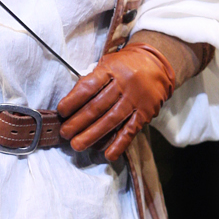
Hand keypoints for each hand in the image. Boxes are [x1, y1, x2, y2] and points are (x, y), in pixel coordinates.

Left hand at [57, 43, 176, 161]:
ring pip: (111, 120)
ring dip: (92, 135)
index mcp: (111, 69)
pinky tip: (108, 154)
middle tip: (65, 133)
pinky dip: (119, 144)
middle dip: (78, 122)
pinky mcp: (146, 112)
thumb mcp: (108, 63)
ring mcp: (136, 99)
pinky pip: (131, 130)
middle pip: (97, 106)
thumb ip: (93, 80)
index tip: (61, 112)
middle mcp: (124, 84)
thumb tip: (72, 103)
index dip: (73, 100)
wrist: (157, 63)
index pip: (88, 87)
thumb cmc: (125, 65)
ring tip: (77, 145)